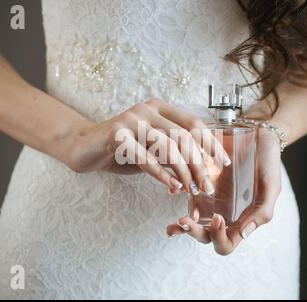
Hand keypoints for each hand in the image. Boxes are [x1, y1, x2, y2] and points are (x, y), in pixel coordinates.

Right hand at [66, 98, 229, 193]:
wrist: (84, 147)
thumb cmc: (123, 150)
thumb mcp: (153, 149)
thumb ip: (174, 154)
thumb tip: (203, 172)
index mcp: (160, 108)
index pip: (194, 123)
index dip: (211, 144)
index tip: (222, 163)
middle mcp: (147, 110)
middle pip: (183, 137)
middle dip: (199, 164)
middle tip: (207, 186)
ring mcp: (131, 120)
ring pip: (167, 147)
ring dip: (183, 172)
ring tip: (191, 189)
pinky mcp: (116, 134)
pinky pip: (145, 157)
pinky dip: (161, 174)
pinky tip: (172, 186)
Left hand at [166, 129, 281, 254]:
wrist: (259, 133)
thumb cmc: (268, 161)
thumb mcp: (271, 186)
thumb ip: (261, 212)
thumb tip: (243, 235)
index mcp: (241, 219)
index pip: (226, 243)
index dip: (219, 237)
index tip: (218, 218)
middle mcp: (224, 213)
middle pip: (205, 236)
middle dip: (193, 232)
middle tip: (185, 221)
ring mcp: (211, 199)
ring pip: (193, 220)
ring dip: (182, 226)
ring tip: (177, 222)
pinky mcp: (200, 181)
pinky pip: (186, 192)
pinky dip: (178, 193)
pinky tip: (174, 190)